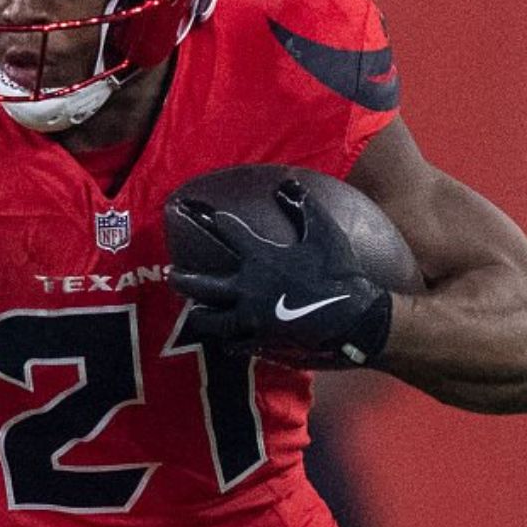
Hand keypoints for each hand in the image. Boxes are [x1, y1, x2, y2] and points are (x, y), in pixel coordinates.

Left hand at [168, 179, 391, 366]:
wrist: (356, 319)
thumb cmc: (341, 271)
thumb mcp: (325, 231)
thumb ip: (303, 205)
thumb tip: (286, 183)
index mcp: (261, 257)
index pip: (228, 231)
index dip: (215, 219)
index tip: (205, 214)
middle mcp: (248, 288)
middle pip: (203, 283)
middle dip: (184, 277)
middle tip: (170, 273)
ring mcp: (251, 318)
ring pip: (212, 319)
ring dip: (201, 314)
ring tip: (193, 312)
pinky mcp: (261, 341)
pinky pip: (234, 343)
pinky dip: (228, 341)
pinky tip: (225, 340)